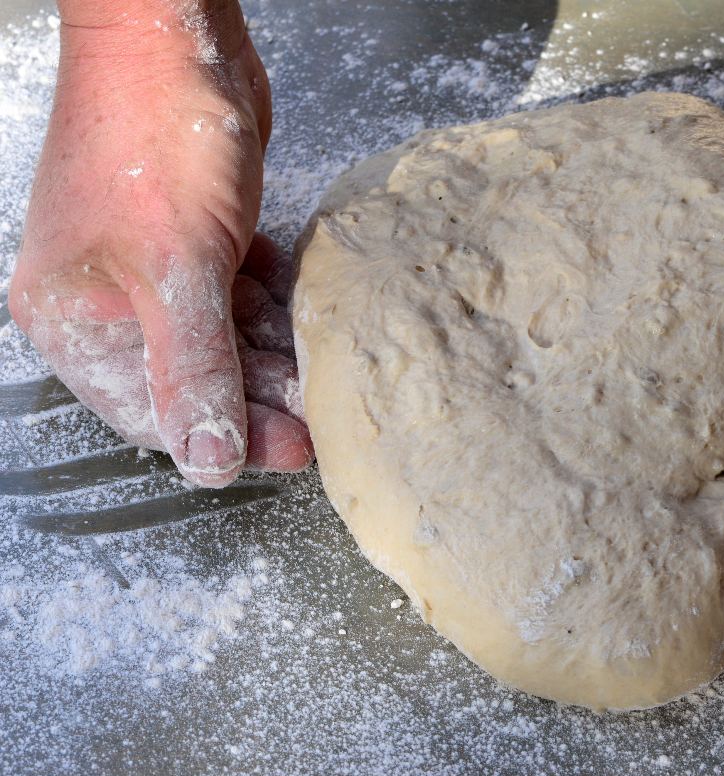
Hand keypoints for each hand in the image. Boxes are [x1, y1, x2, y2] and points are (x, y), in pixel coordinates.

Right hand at [9, 1, 311, 486]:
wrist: (177, 36)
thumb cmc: (155, 135)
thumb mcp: (178, 267)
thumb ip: (195, 368)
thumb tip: (206, 459)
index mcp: (76, 320)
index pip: (154, 413)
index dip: (227, 437)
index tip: (293, 448)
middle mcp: (110, 301)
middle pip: (196, 379)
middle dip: (260, 394)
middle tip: (319, 411)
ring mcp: (155, 268)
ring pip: (225, 337)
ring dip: (273, 350)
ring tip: (321, 362)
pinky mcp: (198, 237)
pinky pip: (240, 294)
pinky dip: (273, 302)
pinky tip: (303, 306)